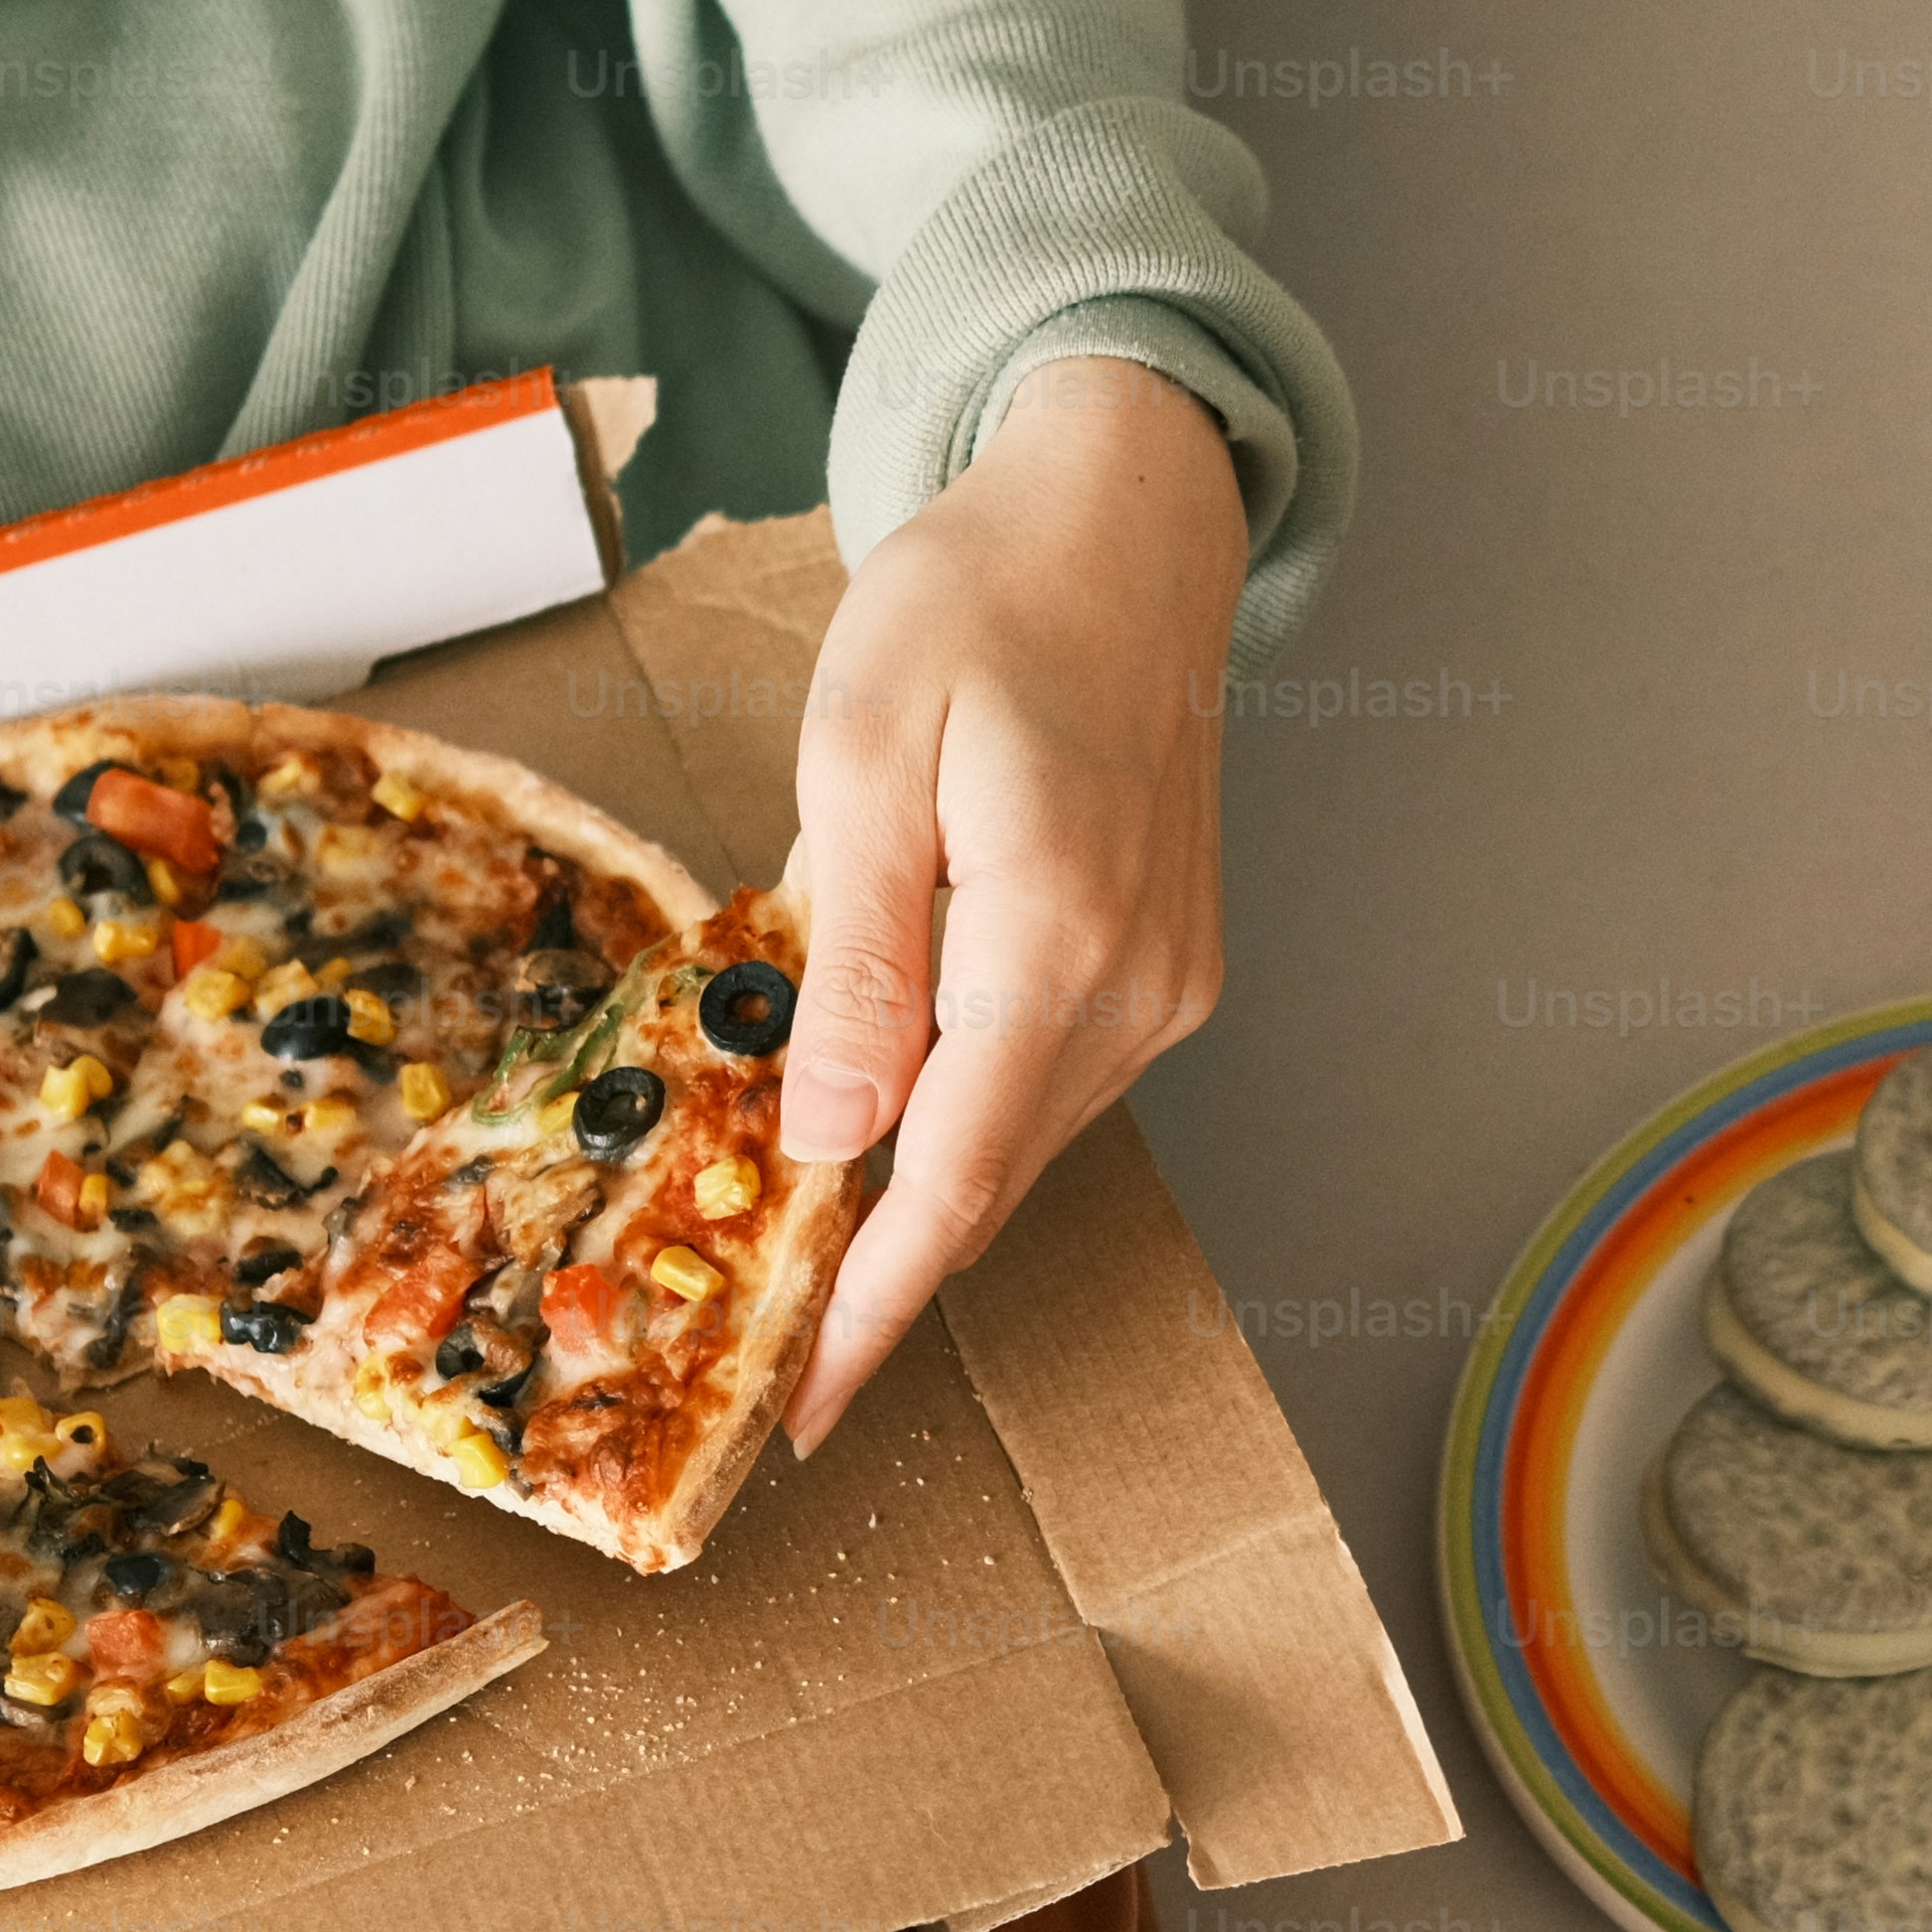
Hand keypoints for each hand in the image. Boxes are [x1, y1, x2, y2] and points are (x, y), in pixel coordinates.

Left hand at [773, 358, 1243, 1450]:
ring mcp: (1171, 978)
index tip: (800, 1414)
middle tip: (760, 1336)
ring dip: (916, 1178)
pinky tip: (886, 1090)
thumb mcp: (865, 760)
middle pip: (988, 1178)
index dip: (872, 1313)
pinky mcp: (1171, 959)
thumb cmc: (979, 605)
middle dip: (876, 1268)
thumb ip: (857, 961)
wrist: (1124, 517)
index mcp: (1056, 940)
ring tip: (797, 1216)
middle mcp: (1140, 986)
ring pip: (1021, 1133)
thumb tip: (837, 1138)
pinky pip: (1052, 1075)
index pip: (956, 1182)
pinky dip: (966, 1106)